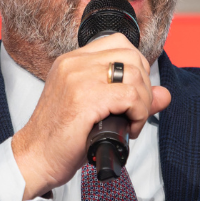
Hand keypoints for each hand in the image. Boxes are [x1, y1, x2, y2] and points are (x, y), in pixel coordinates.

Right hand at [11, 35, 170, 199]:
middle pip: (132, 57)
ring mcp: (78, 78)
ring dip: (143, 103)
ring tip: (131, 122)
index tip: (132, 93)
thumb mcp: (97, 109)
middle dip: (144, 86)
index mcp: (73, 61)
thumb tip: (164, 94)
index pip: (119, 42)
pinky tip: (129, 129)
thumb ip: (130, 97)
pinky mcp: (85, 99)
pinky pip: (131, 97)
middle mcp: (74, 63)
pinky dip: (139, 114)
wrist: (35, 158)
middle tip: (134, 111)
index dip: (136, 67)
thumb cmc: (61, 137)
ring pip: (135, 76)